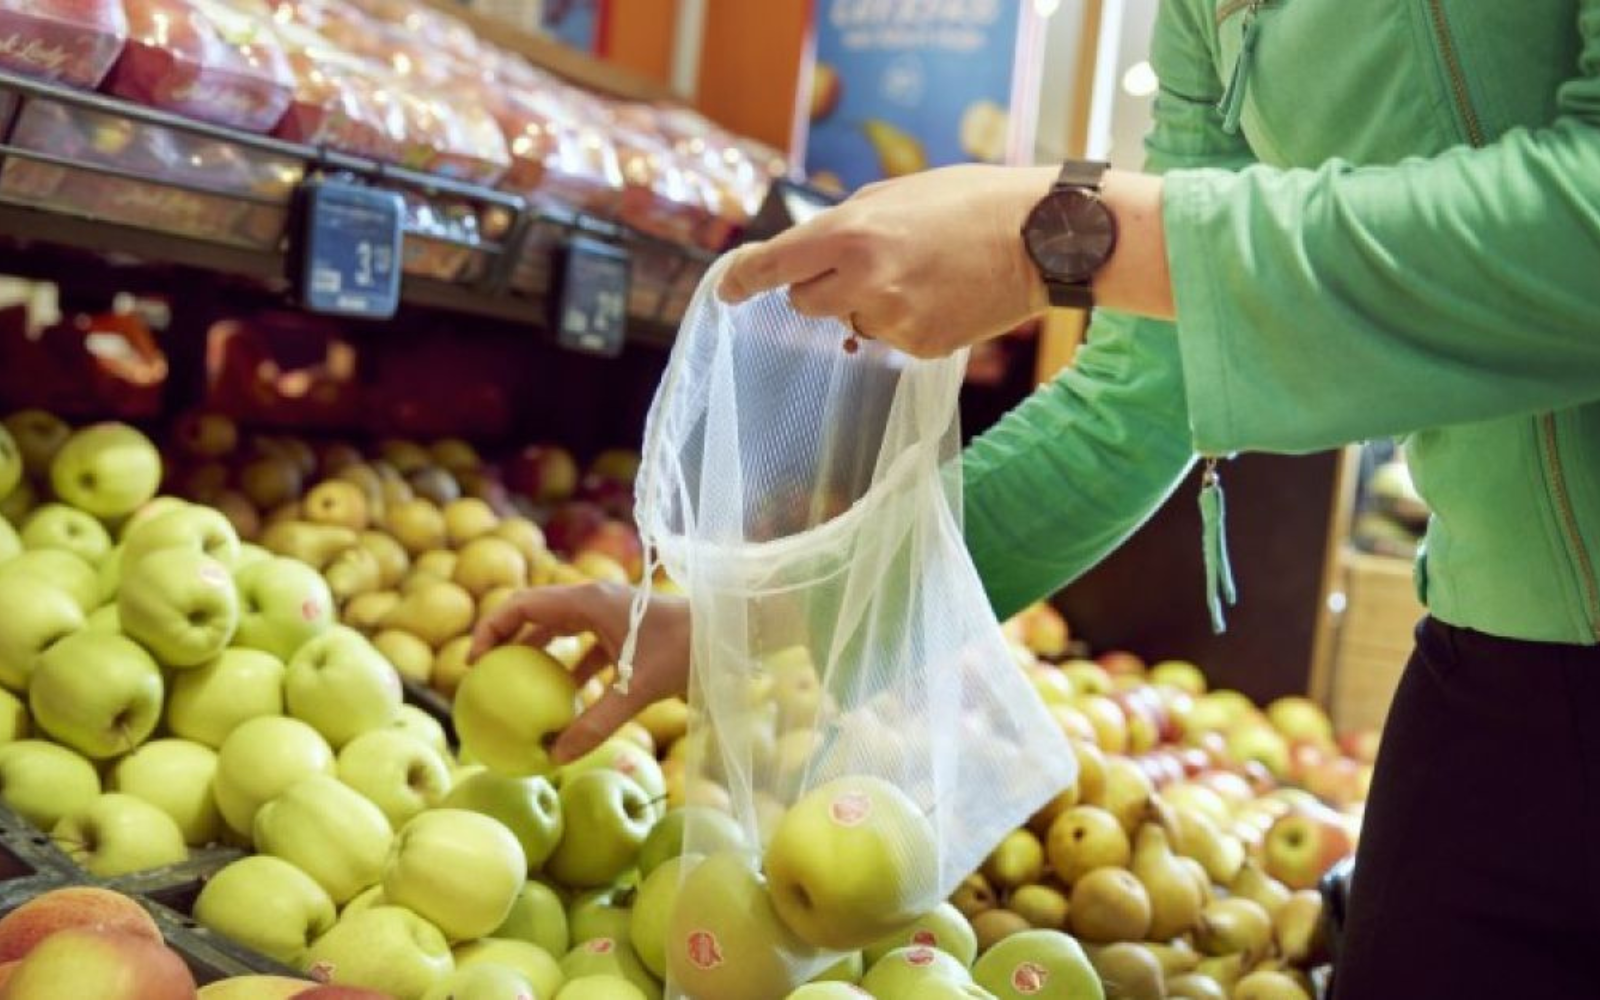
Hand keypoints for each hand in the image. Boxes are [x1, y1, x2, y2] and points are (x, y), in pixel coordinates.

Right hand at [469, 583, 691, 763]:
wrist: (727, 636)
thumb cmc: (684, 651)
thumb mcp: (636, 690)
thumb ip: (595, 723)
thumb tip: (554, 757)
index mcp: (588, 601)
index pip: (522, 605)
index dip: (491, 629)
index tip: (474, 663)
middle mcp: (594, 602)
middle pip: (535, 615)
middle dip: (507, 641)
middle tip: (485, 677)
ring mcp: (610, 615)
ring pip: (559, 632)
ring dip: (538, 657)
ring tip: (516, 691)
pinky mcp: (625, 632)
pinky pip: (585, 649)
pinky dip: (570, 671)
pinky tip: (564, 705)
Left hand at [719, 164, 1057, 357]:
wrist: (1041, 237)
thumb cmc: (968, 201)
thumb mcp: (894, 195)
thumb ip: (842, 225)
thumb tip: (804, 254)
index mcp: (851, 234)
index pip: (773, 266)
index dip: (743, 279)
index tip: (728, 290)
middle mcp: (864, 281)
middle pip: (802, 303)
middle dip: (818, 286)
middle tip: (860, 264)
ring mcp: (894, 320)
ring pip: (849, 321)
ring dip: (865, 303)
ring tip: (918, 274)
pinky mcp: (921, 347)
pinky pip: (890, 338)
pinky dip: (905, 320)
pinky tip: (940, 295)